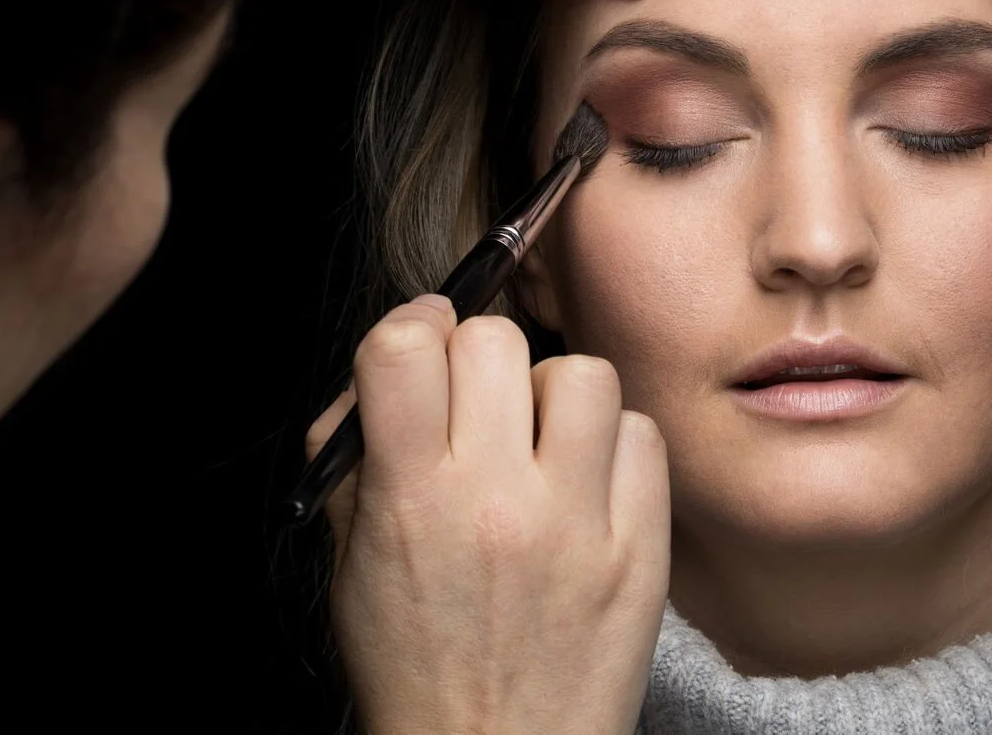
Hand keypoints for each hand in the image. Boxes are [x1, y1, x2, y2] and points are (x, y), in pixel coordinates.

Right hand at [307, 295, 670, 734]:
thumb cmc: (414, 663)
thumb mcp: (349, 561)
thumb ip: (353, 454)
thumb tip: (386, 365)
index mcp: (409, 500)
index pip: (404, 345)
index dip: (411, 328)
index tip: (421, 346)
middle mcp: (494, 501)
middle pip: (494, 340)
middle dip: (477, 358)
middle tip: (477, 403)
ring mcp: (576, 523)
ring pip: (580, 372)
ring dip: (552, 394)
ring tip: (539, 443)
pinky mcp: (641, 548)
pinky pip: (641, 433)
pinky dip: (611, 445)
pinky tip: (586, 483)